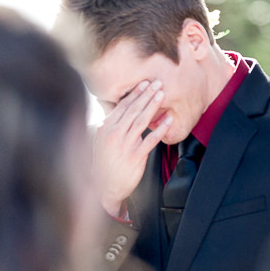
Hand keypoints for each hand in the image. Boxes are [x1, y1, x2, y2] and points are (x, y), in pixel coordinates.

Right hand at [92, 79, 169, 215]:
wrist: (104, 187)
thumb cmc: (104, 164)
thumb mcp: (100, 142)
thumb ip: (109, 126)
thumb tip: (117, 111)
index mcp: (105, 129)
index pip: (122, 107)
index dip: (134, 94)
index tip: (144, 84)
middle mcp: (114, 135)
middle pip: (133, 110)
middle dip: (146, 95)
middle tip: (157, 83)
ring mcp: (125, 145)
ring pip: (141, 121)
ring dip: (153, 106)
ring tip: (162, 95)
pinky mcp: (135, 157)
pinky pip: (151, 140)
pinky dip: (160, 129)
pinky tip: (169, 120)